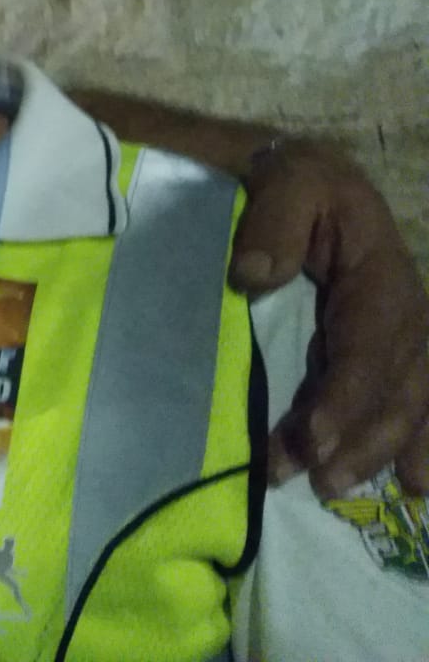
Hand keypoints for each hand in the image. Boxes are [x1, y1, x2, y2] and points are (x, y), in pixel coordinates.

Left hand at [229, 140, 428, 496]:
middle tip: (319, 480)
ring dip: (380, 452)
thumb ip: (272, 222)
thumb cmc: (293, 181)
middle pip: (396, 389)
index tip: (312, 438)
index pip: (371, 347)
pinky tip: (416, 484)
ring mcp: (404, 334)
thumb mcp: (286, 180)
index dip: (347, 397)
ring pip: (408, 404)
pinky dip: (418, 442)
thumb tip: (253, 275)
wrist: (309, 178)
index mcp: (383, 275)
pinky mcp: (391, 347)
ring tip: (340, 488)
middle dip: (361, 440)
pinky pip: (416, 400)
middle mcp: (406, 313)